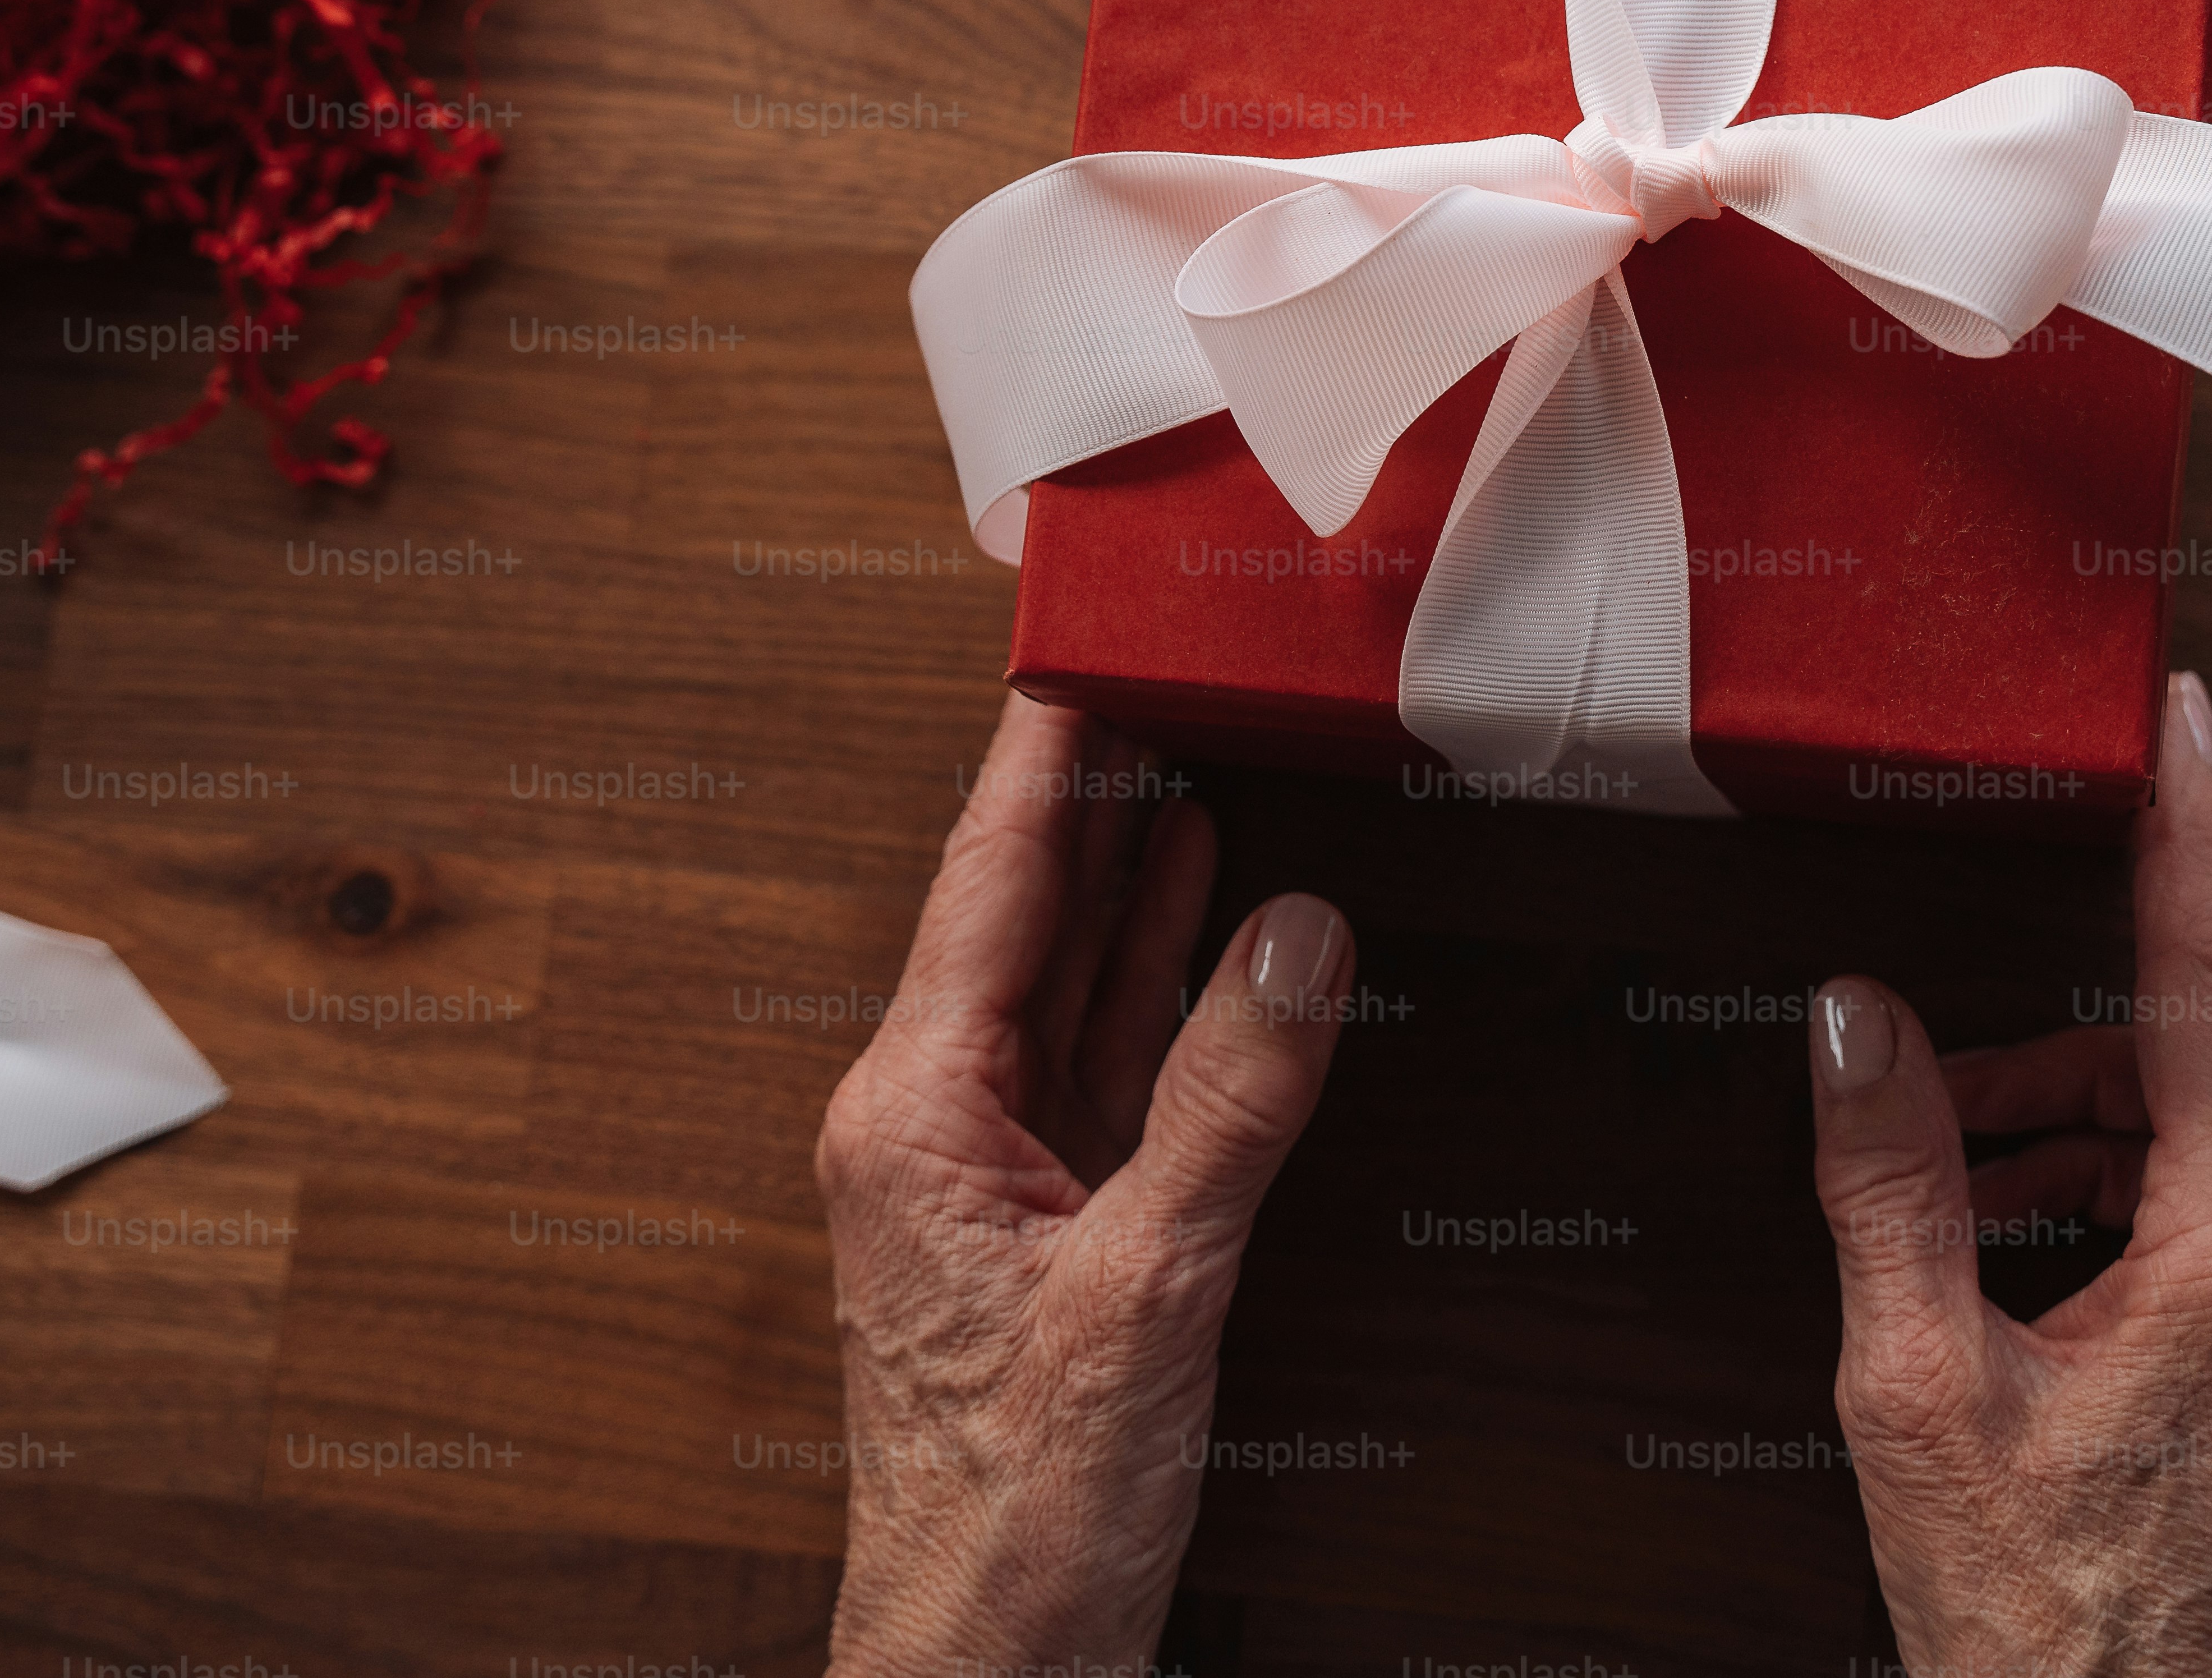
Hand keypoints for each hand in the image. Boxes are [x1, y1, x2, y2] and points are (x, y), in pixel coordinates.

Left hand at [816, 693, 1353, 1675]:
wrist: (989, 1671)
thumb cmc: (1018, 1521)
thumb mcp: (1144, 1295)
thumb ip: (1227, 1106)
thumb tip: (1297, 939)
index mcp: (914, 1116)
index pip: (988, 884)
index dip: (1040, 754)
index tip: (1078, 637)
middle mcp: (932, 1125)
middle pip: (1023, 911)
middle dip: (1092, 782)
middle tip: (1156, 653)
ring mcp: (989, 1173)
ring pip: (1070, 979)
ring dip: (1133, 869)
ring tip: (1187, 739)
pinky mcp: (1051, 1225)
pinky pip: (1106, 1061)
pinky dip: (1158, 977)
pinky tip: (1202, 911)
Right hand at [1808, 669, 2211, 1674]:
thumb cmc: (2044, 1632)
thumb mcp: (1922, 1391)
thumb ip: (1889, 1182)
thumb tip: (1856, 1026)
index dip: (2194, 833)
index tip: (2181, 721)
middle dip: (2081, 1015)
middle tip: (1963, 1030)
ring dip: (2083, 1119)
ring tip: (1952, 1177)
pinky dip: (2119, 1189)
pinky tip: (2011, 1238)